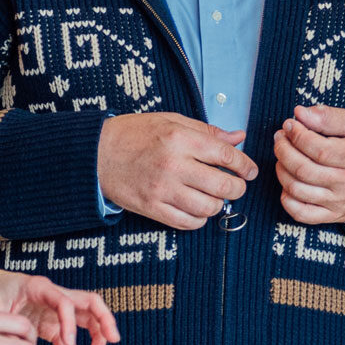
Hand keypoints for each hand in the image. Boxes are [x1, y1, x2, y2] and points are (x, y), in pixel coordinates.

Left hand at [0, 269, 121, 344]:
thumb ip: (2, 326)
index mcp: (40, 288)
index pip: (65, 302)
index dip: (69, 322)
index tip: (67, 344)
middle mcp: (54, 298)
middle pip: (89, 304)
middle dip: (104, 320)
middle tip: (112, 340)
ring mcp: (55, 313)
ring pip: (85, 323)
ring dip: (95, 339)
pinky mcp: (50, 328)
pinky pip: (68, 343)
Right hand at [98, 112, 258, 229]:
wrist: (95, 154)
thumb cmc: (133, 134)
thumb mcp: (170, 121)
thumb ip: (206, 131)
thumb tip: (237, 138)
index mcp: (180, 139)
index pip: (226, 156)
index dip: (244, 165)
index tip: (249, 170)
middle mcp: (173, 165)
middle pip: (223, 186)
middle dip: (237, 188)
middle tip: (236, 185)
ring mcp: (162, 190)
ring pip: (208, 208)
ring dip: (218, 204)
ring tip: (214, 196)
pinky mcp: (152, 208)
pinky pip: (187, 222)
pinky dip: (199, 219)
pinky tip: (198, 209)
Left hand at [273, 105, 344, 225]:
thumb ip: (330, 117)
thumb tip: (301, 113)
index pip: (319, 149)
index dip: (297, 135)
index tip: (290, 124)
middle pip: (303, 169)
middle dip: (284, 149)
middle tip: (280, 137)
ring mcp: (338, 202)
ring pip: (297, 189)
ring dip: (281, 169)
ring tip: (283, 156)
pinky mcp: (331, 216)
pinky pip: (300, 213)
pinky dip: (286, 199)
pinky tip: (288, 182)